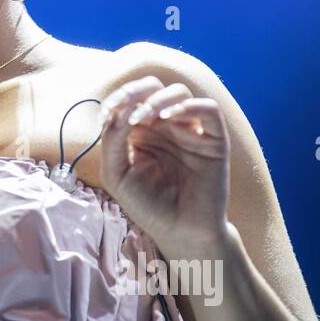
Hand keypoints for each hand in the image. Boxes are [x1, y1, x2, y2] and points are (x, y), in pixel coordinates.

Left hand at [98, 76, 230, 257]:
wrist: (180, 233)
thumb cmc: (148, 206)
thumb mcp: (118, 174)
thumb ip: (113, 142)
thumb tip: (114, 111)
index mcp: (142, 130)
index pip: (130, 99)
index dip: (117, 98)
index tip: (105, 112)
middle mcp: (166, 126)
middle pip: (154, 87)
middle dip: (136, 90)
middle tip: (125, 107)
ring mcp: (191, 130)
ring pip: (179, 93)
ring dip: (158, 99)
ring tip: (144, 118)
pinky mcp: (214, 140)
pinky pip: (208, 109)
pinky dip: (189, 106)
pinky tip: (169, 117)